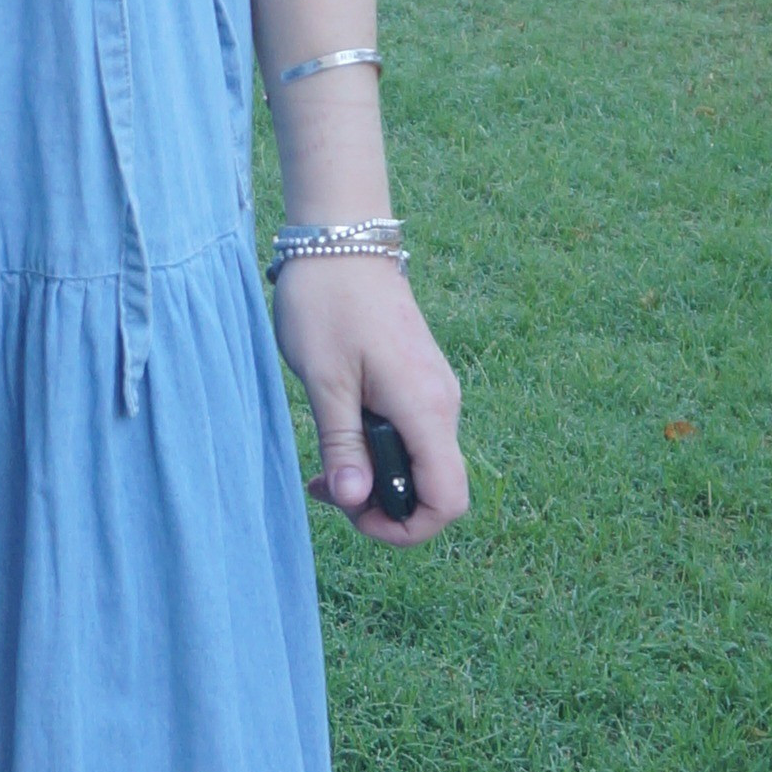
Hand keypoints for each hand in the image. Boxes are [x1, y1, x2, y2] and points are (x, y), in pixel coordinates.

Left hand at [273, 253, 468, 546]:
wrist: (341, 243)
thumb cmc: (327, 304)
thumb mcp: (325, 381)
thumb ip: (343, 444)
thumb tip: (353, 500)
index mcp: (426, 408)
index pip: (447, 500)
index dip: (406, 528)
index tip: (354, 514)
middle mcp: (442, 404)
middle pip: (436, 488)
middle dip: (385, 505)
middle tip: (329, 487)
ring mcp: (435, 392)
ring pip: (422, 463)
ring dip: (379, 478)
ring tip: (327, 466)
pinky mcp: (420, 382)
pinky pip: (413, 436)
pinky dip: (382, 451)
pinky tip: (342, 436)